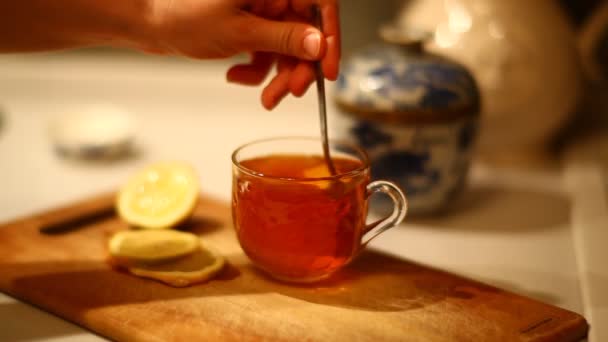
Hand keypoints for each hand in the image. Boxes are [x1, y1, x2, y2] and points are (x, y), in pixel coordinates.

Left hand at [149, 0, 339, 109]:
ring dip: (279, 76)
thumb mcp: (240, 32)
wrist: (149, 25)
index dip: (330, 37)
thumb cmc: (183, 16)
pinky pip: (269, 52)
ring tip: (266, 98)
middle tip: (291, 92)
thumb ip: (284, 38)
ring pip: (289, 47)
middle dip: (299, 66)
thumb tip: (319, 44)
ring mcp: (262, 11)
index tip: (327, 70)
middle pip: (306, 32)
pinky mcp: (251, 27)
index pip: (320, 3)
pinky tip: (237, 76)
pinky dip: (258, 70)